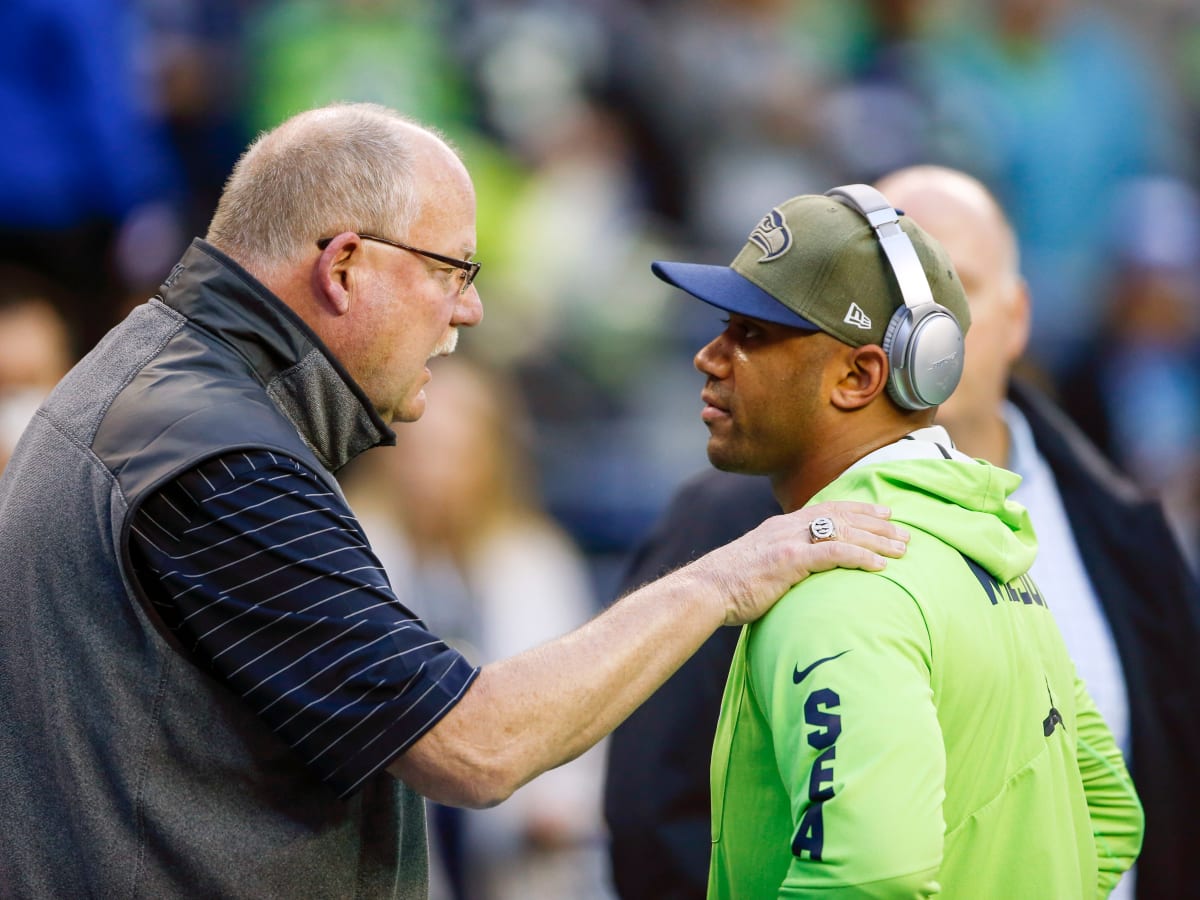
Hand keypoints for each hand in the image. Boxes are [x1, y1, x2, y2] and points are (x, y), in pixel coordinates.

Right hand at [692, 501, 908, 625]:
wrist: (705, 590)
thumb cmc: (728, 587)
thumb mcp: (758, 565)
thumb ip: (781, 561)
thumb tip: (796, 573)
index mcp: (781, 526)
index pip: (828, 509)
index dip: (859, 509)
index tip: (884, 512)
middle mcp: (787, 527)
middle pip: (842, 516)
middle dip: (877, 523)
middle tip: (905, 532)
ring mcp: (789, 541)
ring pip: (844, 531)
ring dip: (878, 540)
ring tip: (902, 549)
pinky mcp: (789, 560)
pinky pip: (834, 553)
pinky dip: (861, 557)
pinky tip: (880, 566)